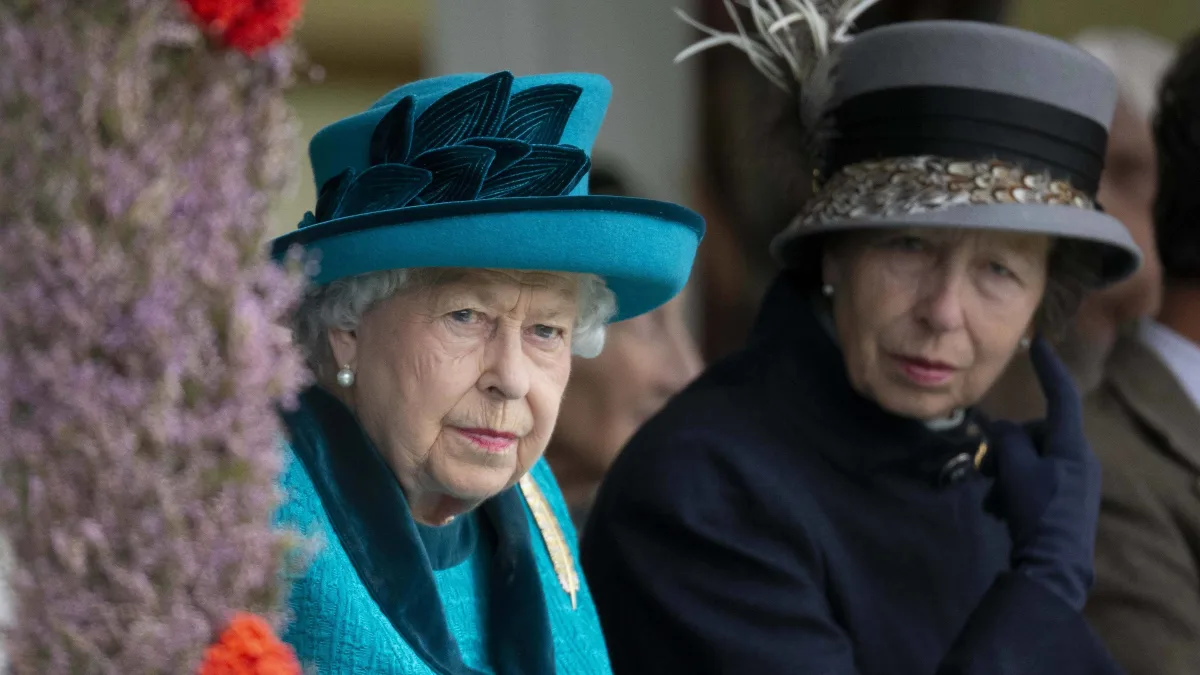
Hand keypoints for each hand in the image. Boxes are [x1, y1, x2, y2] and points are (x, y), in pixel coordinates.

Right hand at [982, 337, 1100, 610]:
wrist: (1054, 567)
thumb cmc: (1036, 512)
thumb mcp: (1015, 470)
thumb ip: (1006, 440)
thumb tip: (999, 427)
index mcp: (1071, 446)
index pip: (1061, 397)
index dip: (1049, 369)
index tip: (1037, 344)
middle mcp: (1078, 460)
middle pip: (1036, 435)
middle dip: (1006, 448)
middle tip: (983, 468)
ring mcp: (1074, 483)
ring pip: (1031, 460)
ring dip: (1006, 474)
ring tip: (991, 499)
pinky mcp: (1066, 503)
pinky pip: (1035, 482)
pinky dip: (1014, 490)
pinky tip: (1000, 511)